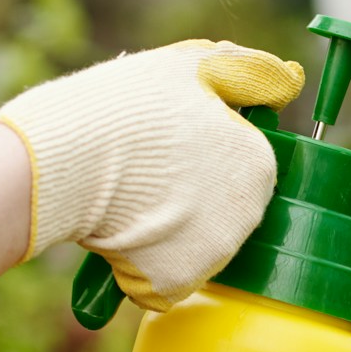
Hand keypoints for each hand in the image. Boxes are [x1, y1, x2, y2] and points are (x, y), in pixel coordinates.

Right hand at [0, 41, 304, 310]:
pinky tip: (116, 232)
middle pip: (220, 206)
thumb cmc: (125, 108)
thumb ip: (249, 72)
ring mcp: (214, 256)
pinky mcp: (176, 284)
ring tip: (125, 197)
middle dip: (187, 192)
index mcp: (258, 164)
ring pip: (191, 242)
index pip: (242, 163)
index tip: (168, 141)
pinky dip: (141, 262)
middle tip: (142, 169)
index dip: (204, 149)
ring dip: (163, 228)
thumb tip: (289, 80)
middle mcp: (249, 216)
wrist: (61, 162)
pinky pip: (163, 276)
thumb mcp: (192, 67)